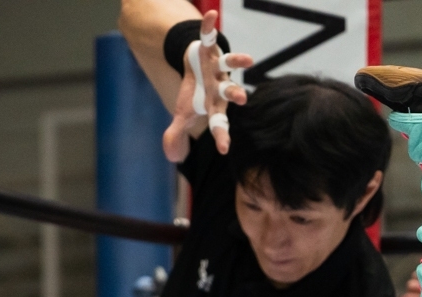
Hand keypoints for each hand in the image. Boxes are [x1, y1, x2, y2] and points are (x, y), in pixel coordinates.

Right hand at [162, 9, 253, 160]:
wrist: (196, 67)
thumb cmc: (194, 94)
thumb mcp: (183, 114)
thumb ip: (177, 134)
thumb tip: (172, 156)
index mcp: (213, 104)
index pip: (219, 123)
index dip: (221, 135)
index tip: (224, 149)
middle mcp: (219, 86)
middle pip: (229, 92)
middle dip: (235, 95)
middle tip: (241, 99)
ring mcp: (217, 67)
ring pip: (229, 64)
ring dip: (238, 61)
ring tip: (248, 60)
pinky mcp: (210, 48)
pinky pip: (210, 36)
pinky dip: (209, 26)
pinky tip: (211, 14)